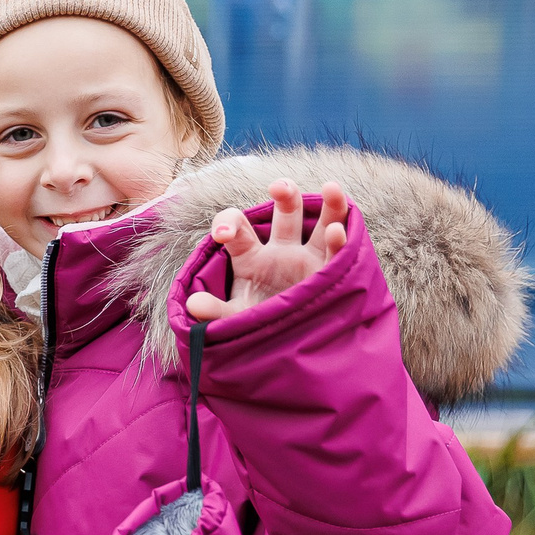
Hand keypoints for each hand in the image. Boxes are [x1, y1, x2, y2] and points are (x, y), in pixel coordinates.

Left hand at [186, 180, 350, 322]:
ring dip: (329, 204)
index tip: (221, 235)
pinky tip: (339, 230)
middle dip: (285, 195)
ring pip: (322, 224)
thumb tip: (194, 304)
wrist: (289, 348)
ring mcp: (309, 260)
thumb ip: (215, 311)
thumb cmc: (258, 328)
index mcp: (251, 258)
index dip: (228, 223)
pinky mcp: (330, 274)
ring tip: (331, 186)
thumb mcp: (235, 319)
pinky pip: (338, 253)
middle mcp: (282, 252)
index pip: (238, 228)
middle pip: (286, 213)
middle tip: (277, 187)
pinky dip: (341, 240)